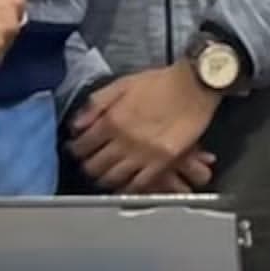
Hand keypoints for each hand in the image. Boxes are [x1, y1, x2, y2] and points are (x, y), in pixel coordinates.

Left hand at [67, 62, 221, 194]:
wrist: (194, 86)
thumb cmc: (162, 82)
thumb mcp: (122, 84)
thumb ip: (96, 103)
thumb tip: (77, 124)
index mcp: (112, 120)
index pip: (82, 146)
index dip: (76, 150)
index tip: (77, 149)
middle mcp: (124, 140)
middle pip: (95, 166)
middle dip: (88, 166)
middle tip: (90, 164)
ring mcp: (143, 153)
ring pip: (113, 178)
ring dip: (105, 179)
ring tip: (105, 175)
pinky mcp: (162, 162)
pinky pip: (139, 184)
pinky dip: (128, 188)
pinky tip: (125, 185)